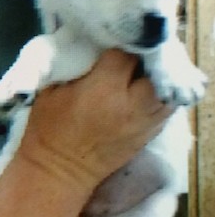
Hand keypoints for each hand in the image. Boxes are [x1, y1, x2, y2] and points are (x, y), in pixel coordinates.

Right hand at [19, 49, 173, 190]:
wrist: (60, 172)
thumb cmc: (49, 128)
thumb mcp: (50, 89)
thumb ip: (75, 63)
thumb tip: (93, 45)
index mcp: (102, 90)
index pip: (125, 54)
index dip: (119, 44)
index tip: (111, 44)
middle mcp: (131, 105)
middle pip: (155, 70)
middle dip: (144, 60)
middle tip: (131, 57)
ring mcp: (144, 123)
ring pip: (167, 91)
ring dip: (158, 78)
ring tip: (143, 73)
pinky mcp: (148, 136)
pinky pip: (167, 109)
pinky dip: (161, 97)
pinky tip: (148, 92)